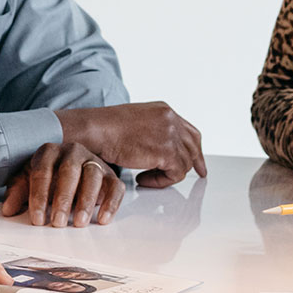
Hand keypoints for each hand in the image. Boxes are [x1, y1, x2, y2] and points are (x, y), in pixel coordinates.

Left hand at [1, 142, 123, 226]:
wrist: (74, 167)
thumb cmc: (49, 176)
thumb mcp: (29, 181)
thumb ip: (18, 193)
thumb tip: (8, 210)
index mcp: (49, 151)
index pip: (42, 171)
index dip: (39, 196)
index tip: (37, 219)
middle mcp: (73, 152)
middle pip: (69, 171)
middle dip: (63, 199)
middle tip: (57, 223)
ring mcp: (94, 161)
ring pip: (93, 176)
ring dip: (86, 201)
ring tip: (78, 223)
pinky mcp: (111, 174)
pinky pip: (115, 187)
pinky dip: (111, 203)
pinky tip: (103, 219)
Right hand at [55, 102, 205, 188]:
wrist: (96, 130)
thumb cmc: (105, 129)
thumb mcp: (136, 122)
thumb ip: (153, 130)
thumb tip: (161, 147)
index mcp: (164, 110)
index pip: (189, 131)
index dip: (194, 149)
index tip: (196, 162)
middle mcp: (171, 119)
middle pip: (193, 146)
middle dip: (193, 163)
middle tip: (194, 175)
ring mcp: (171, 134)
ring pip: (184, 163)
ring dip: (167, 174)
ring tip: (146, 177)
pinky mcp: (167, 152)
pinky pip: (175, 175)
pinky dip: (160, 181)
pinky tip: (142, 179)